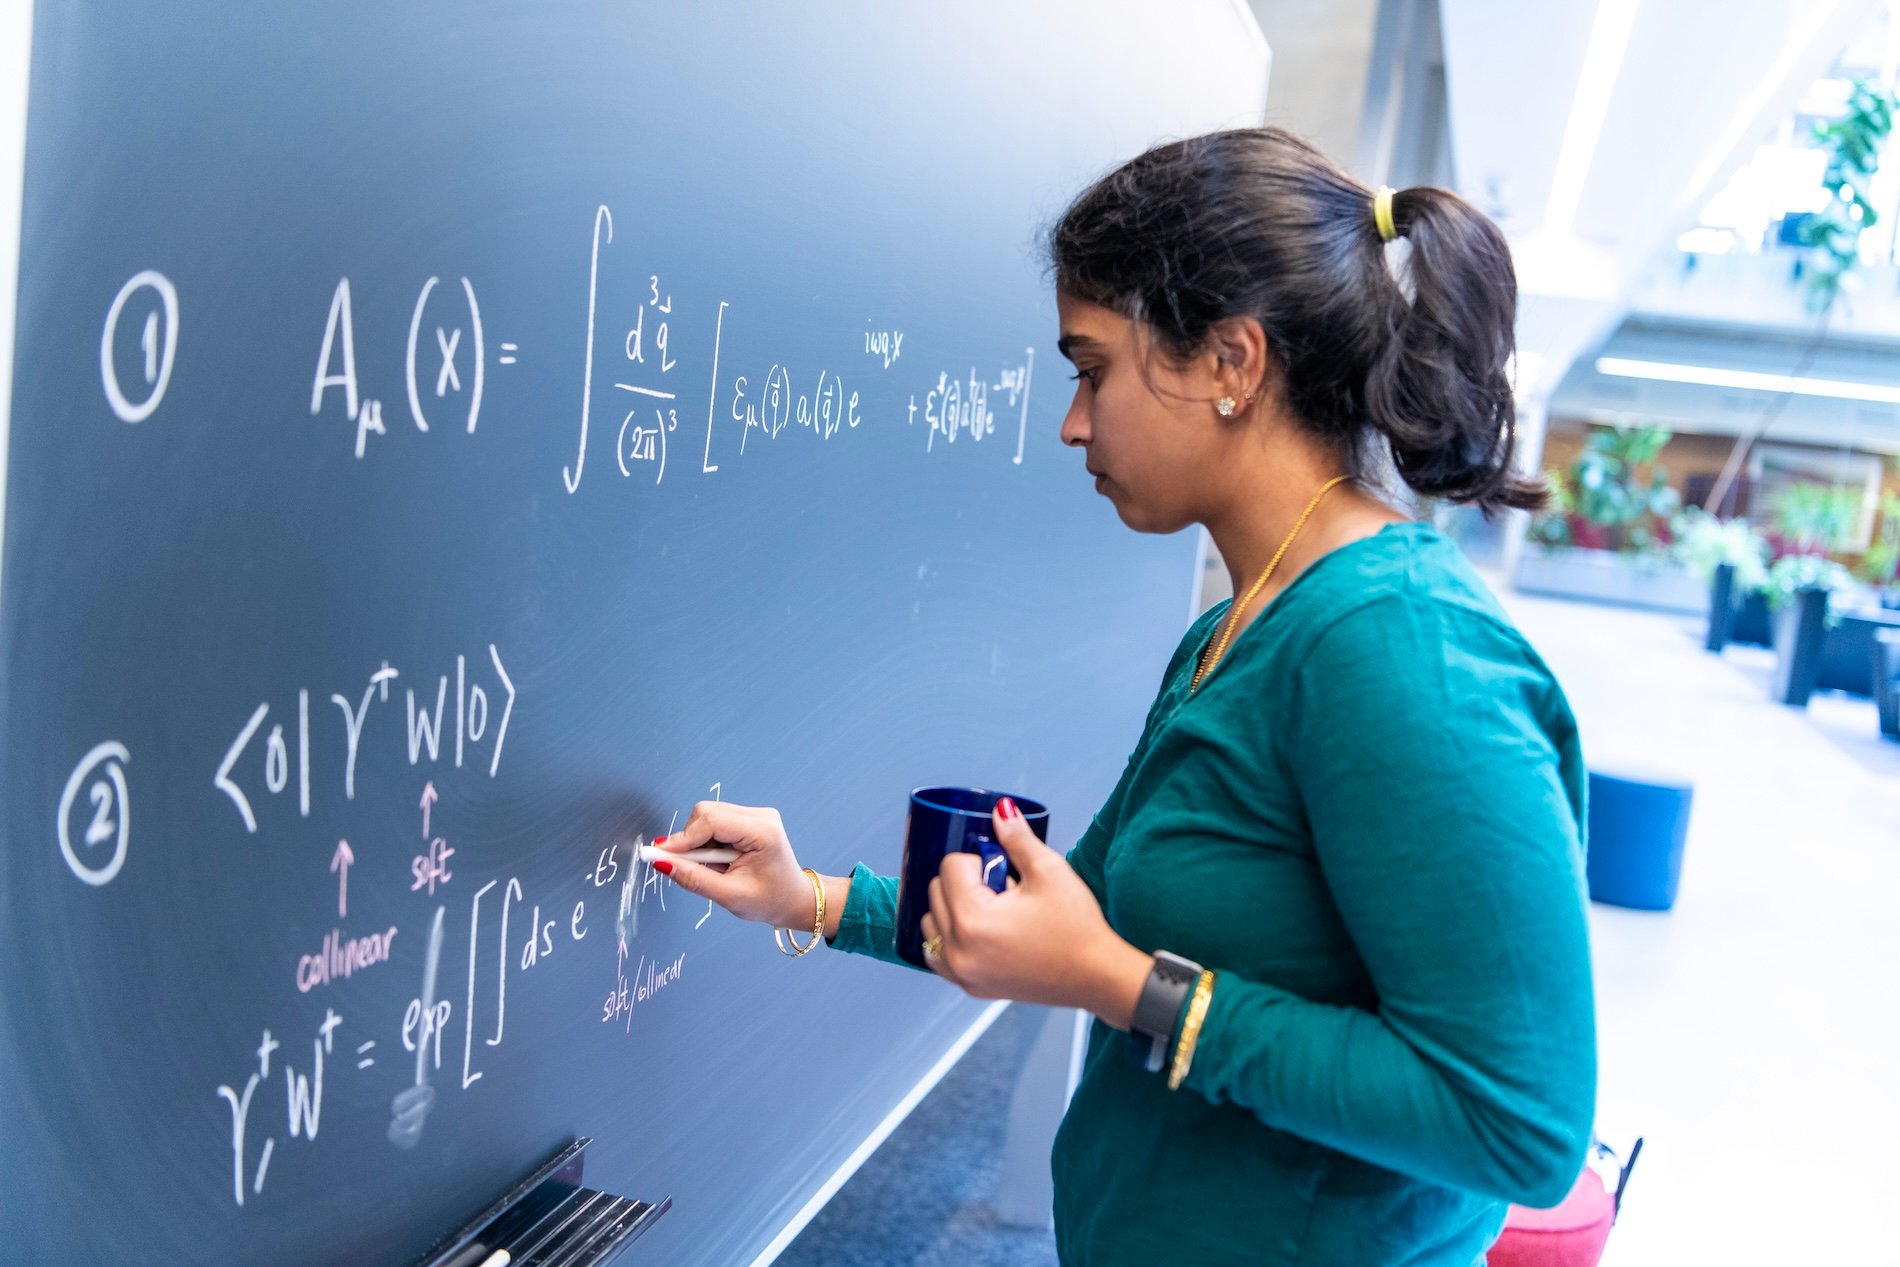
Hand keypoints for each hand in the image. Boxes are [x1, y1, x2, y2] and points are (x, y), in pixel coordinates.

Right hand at [651, 801, 813, 928]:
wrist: (793, 899)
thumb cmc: (769, 900)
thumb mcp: (730, 896)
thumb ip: (694, 879)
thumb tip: (662, 863)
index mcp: (763, 832)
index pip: (711, 821)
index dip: (682, 838)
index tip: (659, 855)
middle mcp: (760, 816)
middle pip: (706, 813)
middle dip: (689, 840)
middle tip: (686, 867)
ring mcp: (755, 815)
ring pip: (707, 816)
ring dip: (698, 843)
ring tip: (713, 869)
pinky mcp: (748, 819)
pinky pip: (714, 823)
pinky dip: (706, 842)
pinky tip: (718, 861)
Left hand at [920, 799, 1149, 1025]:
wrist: (1095, 975)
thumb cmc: (1076, 928)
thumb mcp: (1049, 871)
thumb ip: (1016, 838)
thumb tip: (1000, 810)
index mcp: (973, 920)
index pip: (950, 866)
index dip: (980, 860)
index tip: (1006, 871)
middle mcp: (958, 951)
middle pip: (935, 892)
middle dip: (965, 883)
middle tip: (1004, 890)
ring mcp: (961, 973)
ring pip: (931, 923)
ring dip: (953, 908)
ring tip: (994, 912)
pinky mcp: (969, 986)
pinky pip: (937, 954)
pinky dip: (950, 937)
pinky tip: (983, 932)